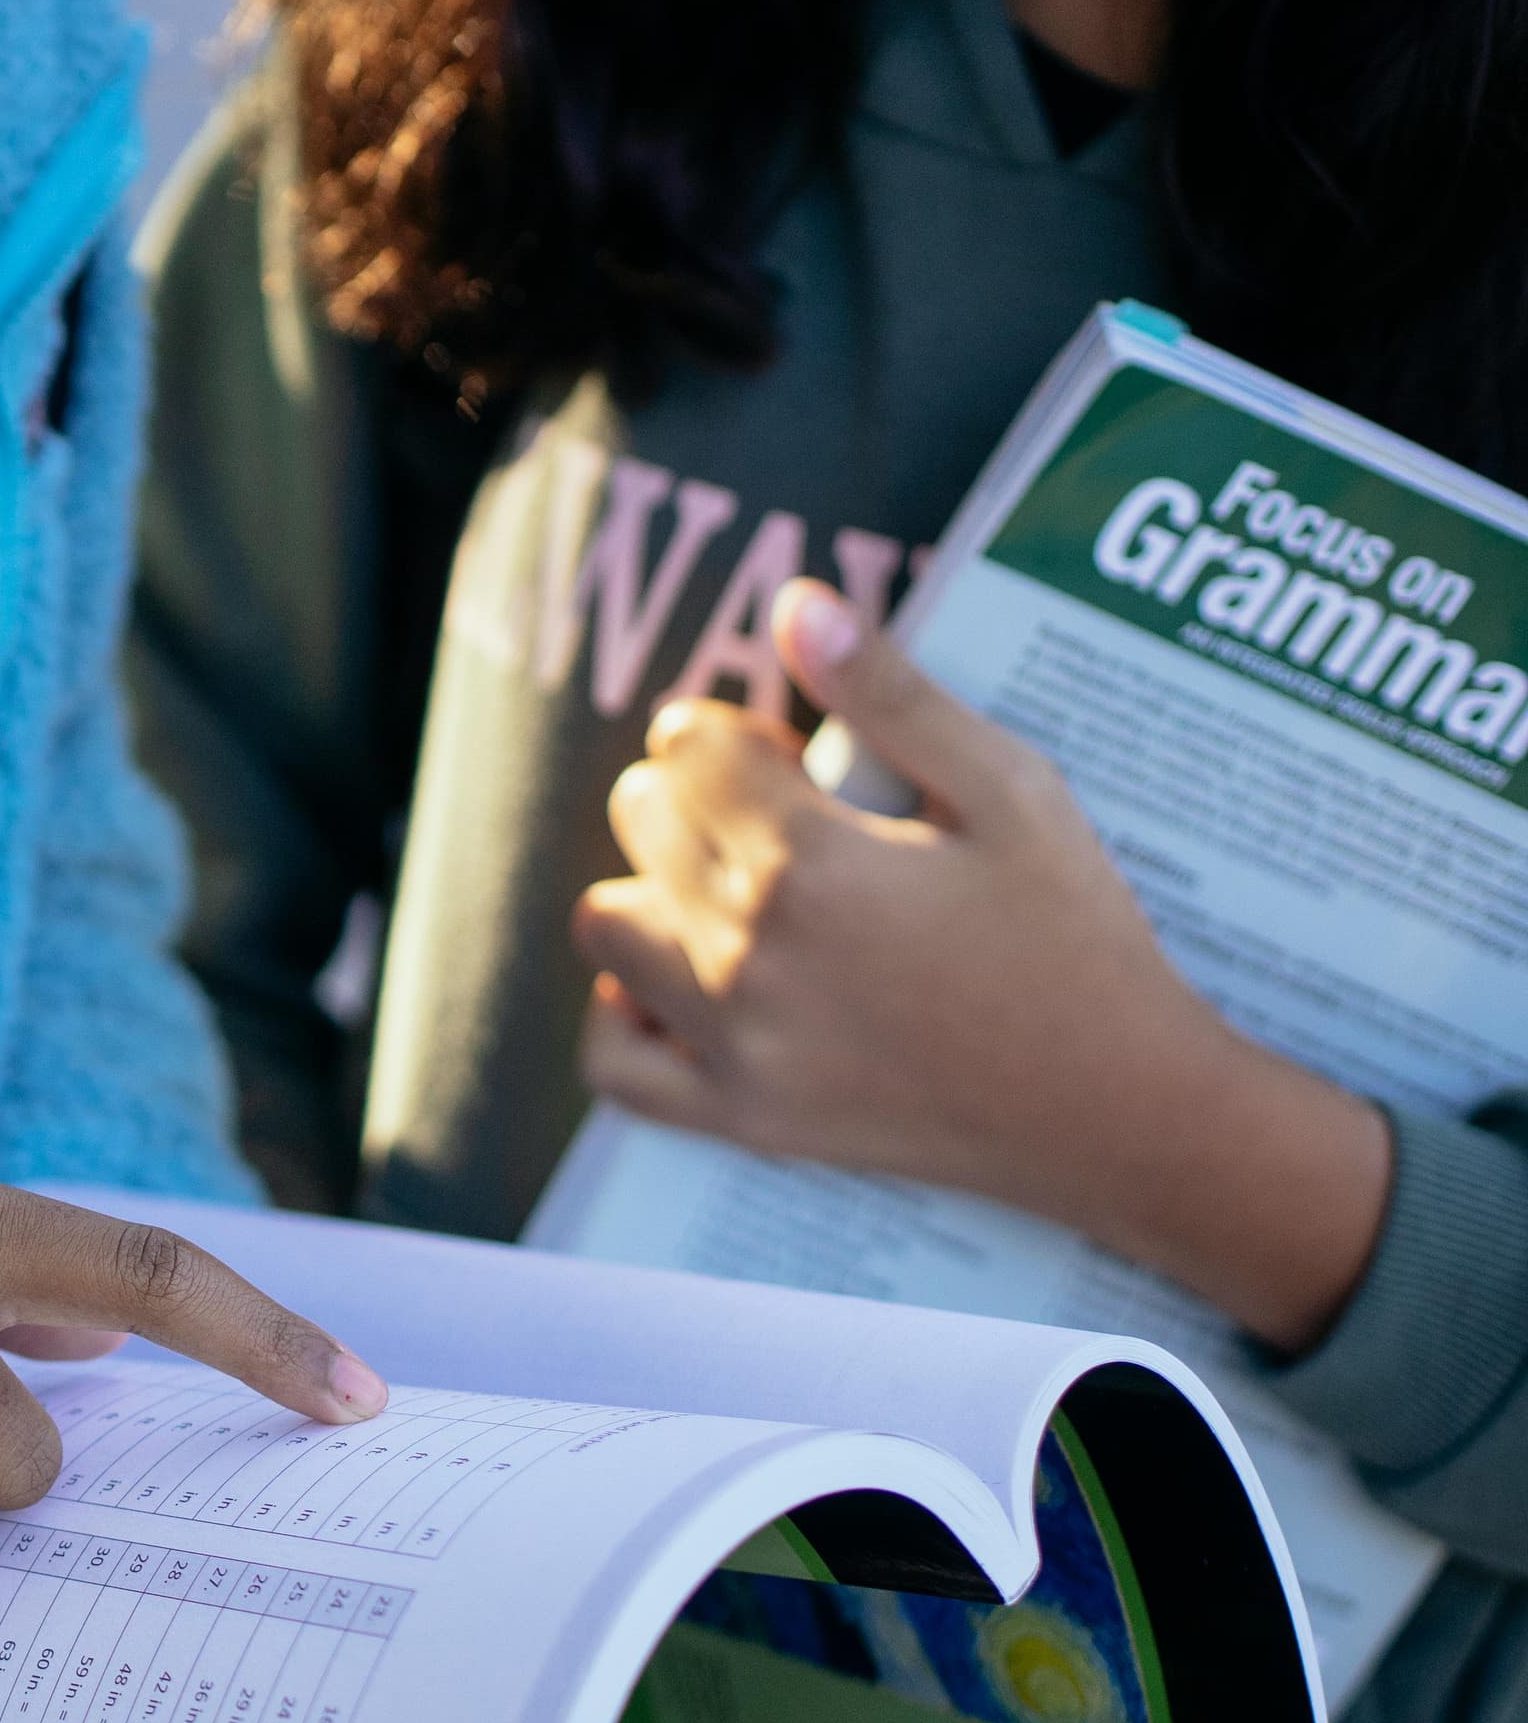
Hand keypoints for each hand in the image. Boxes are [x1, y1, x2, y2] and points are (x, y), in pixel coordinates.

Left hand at [572, 578, 1388, 1353]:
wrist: (1115, 1104)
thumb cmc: (1076, 936)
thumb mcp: (1010, 792)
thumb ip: (892, 696)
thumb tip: (795, 604)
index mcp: (811, 860)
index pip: (688, 745)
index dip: (734, 734)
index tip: (792, 761)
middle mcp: (750, 952)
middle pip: (641, 819)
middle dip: (693, 797)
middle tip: (778, 822)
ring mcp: (734, 1042)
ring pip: (607, 924)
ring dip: (653, 891)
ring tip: (735, 898)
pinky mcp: (737, 1117)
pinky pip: (612, 1061)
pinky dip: (624, 1015)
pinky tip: (682, 986)